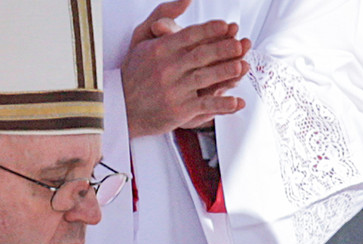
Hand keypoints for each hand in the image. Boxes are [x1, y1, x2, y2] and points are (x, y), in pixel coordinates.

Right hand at [122, 0, 251, 137]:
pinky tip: (236, 101)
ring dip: (225, 72)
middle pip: (200, 56)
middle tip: (239, 44)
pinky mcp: (179, 111)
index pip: (188, 36)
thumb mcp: (141, 37)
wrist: (121, 107)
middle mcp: (166, 69)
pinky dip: (222, 104)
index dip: (209, 30)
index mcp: (159, 50)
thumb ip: (163, 15)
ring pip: (204, 78)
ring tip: (242, 66)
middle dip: (223, 49)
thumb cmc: (134, 71)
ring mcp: (174, 91)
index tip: (225, 26)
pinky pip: (205, 105)